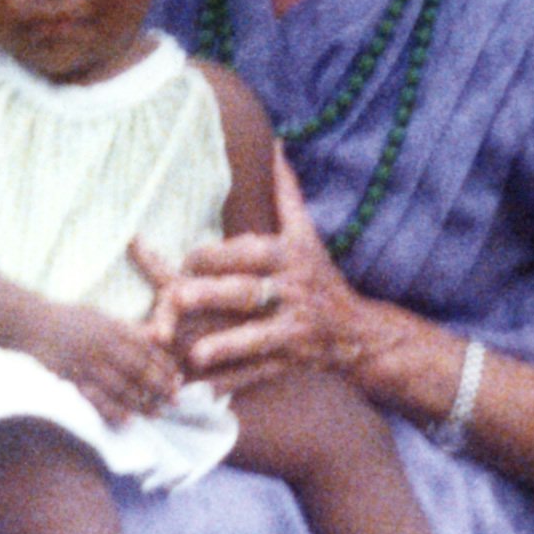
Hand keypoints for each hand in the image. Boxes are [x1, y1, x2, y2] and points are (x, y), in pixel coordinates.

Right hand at [21, 300, 182, 424]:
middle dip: (160, 386)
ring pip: (120, 386)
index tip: (178, 380)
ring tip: (157, 414)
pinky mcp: (70, 377)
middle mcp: (102, 344)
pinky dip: (112, 410)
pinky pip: (95, 397)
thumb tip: (159, 338)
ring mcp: (86, 362)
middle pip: (139, 368)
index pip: (147, 348)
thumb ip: (128, 330)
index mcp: (111, 327)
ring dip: (141, 402)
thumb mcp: (99, 317)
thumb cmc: (66, 320)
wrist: (28, 322)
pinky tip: (126, 420)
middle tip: (175, 400)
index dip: (165, 365)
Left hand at [133, 151, 365, 393]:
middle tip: (174, 299)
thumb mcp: (307, 234)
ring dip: (226, 344)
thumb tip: (277, 143)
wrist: (360, 332)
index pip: (246, 252)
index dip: (212, 256)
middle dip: (211, 295)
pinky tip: (203, 390)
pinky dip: (231, 382)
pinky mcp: (292, 360)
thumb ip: (286, 193)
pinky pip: (259, 372)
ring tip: (195, 354)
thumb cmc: (320, 277)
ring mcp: (293, 328)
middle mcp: (291, 291)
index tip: (182, 260)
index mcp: (289, 256)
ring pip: (256, 335)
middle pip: (247, 291)